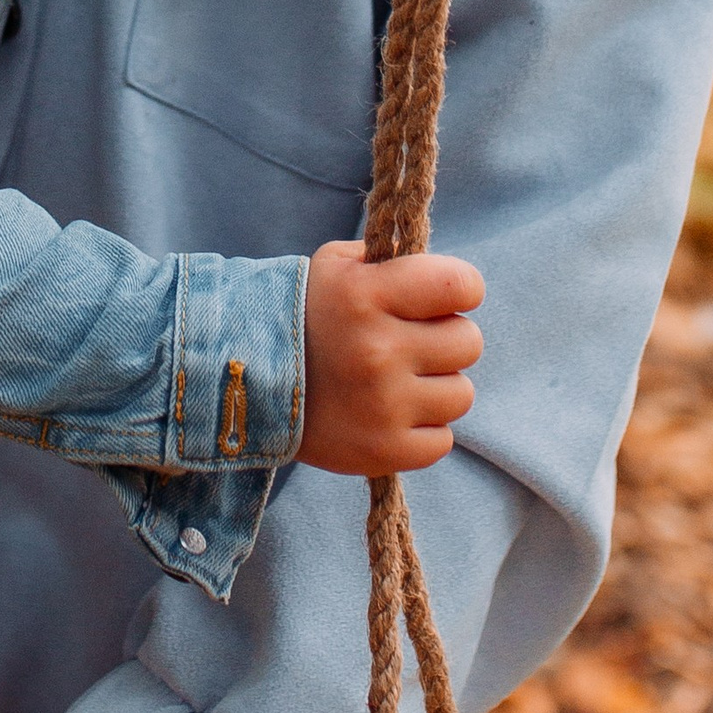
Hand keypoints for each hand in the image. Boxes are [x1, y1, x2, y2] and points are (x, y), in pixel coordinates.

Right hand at [299, 239, 483, 477]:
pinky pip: (442, 440)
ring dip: (436, 387)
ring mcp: (382, 405)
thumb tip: (449, 277)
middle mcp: (377, 350)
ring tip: (398, 382)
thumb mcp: (337, 267)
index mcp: (366, 295)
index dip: (460, 289)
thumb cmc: (304, 315)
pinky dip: (422, 430)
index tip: (443, 298)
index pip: (460, 284)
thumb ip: (394, 261)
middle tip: (409, 343)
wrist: (244, 382)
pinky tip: (389, 414)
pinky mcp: (383, 450)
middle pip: (468, 341)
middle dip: (444, 339)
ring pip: (461, 393)